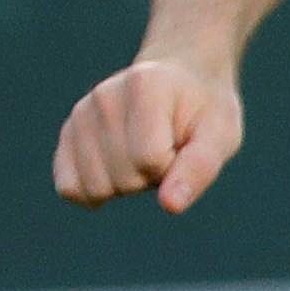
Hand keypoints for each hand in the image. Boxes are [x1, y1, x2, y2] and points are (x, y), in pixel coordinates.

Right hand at [54, 56, 244, 209]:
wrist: (181, 84)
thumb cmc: (205, 113)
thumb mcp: (220, 136)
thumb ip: (199, 168)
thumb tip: (170, 206)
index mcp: (145, 86)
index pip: (151, 159)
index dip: (174, 166)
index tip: (183, 144)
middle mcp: (104, 96)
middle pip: (124, 177)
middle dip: (152, 178)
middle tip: (166, 150)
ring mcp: (81, 114)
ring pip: (95, 188)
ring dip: (126, 186)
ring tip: (143, 155)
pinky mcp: (68, 133)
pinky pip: (69, 187)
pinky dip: (94, 193)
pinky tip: (116, 173)